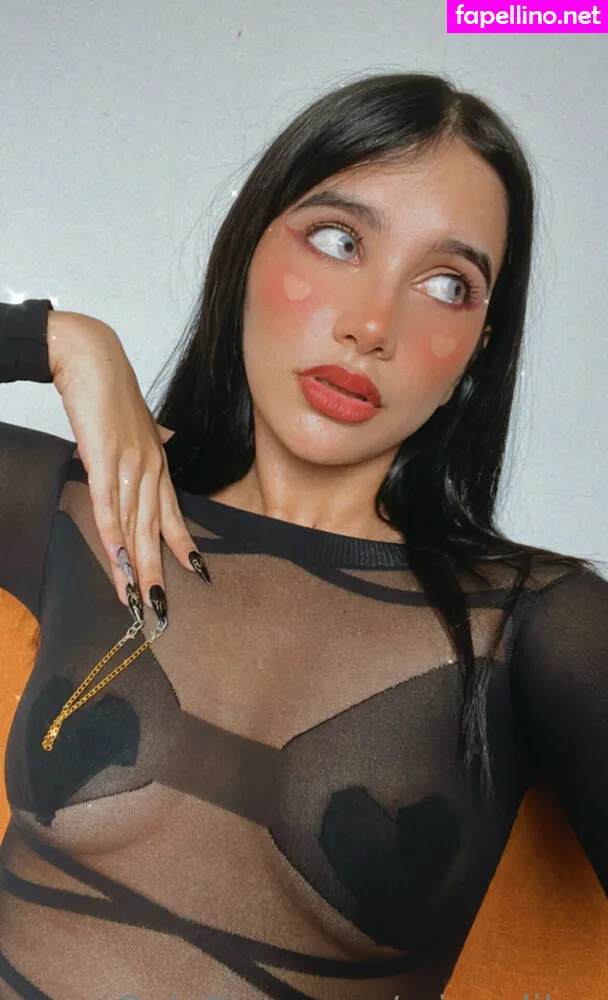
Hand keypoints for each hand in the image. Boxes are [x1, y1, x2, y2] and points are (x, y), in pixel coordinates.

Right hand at [47, 310, 209, 616]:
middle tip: (162, 609)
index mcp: (156, 461)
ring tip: (138, 602)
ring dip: (136, 567)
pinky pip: (109, 506)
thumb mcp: (130, 426)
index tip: (194, 573)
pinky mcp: (104, 459)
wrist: (89, 355)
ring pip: (134, 526)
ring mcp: (129, 464)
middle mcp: (149, 467)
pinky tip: (116, 563)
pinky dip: (113, 537)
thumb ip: (141, 445)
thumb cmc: (107, 390)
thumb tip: (150, 452)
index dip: (182, 544)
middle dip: (158, 572)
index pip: (171, 511)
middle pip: (154, 529)